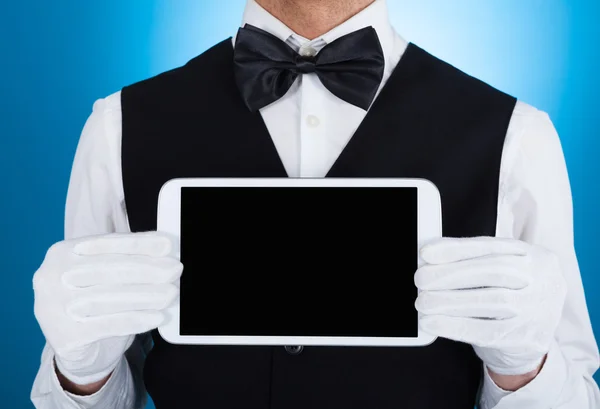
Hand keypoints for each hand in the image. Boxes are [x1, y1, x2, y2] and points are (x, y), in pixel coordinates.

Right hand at [33, 232, 181, 384]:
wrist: (78, 350)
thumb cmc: (97, 303)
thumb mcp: (106, 276)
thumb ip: (126, 259)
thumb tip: (165, 246)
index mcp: (61, 252)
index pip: (107, 244)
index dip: (140, 244)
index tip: (168, 246)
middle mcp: (51, 276)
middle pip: (110, 269)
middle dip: (149, 269)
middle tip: (176, 270)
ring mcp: (53, 307)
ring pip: (110, 297)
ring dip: (147, 295)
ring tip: (171, 294)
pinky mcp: (64, 336)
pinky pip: (109, 325)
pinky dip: (137, 319)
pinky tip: (157, 317)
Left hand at [414, 237, 566, 375]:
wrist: (530, 343)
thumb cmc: (509, 298)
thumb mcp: (501, 274)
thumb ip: (473, 262)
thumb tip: (430, 259)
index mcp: (535, 255)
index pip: (492, 246)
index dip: (456, 248)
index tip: (426, 253)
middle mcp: (543, 280)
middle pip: (494, 272)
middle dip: (451, 274)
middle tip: (421, 279)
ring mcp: (540, 310)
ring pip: (492, 301)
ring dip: (450, 301)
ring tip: (423, 302)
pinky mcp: (529, 338)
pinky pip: (488, 331)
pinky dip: (455, 326)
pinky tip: (433, 322)